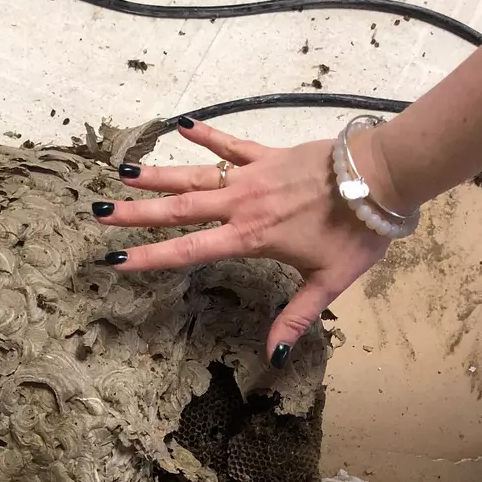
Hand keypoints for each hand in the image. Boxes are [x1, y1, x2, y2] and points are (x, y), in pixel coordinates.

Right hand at [95, 118, 393, 367]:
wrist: (382, 177)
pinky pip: (231, 145)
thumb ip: (296, 317)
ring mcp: (251, 176)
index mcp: (249, 237)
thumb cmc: (357, 231)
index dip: (150, 257)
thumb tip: (272, 356)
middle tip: (99, 212)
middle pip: (179, 209)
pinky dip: (208, 135)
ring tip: (123, 173)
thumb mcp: (329, 281)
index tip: (116, 258)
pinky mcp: (267, 155)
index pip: (189, 251)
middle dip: (137, 213)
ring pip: (195, 176)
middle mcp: (240, 205)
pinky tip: (183, 125)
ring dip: (158, 175)